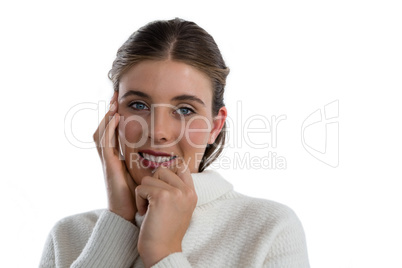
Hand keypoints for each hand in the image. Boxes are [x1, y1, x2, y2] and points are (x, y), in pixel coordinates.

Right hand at [93, 92, 137, 221]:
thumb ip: (148, 163)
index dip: (115, 119)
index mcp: (117, 159)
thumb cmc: (138, 197)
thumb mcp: (144, 175)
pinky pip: (105, 144)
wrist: (128, 214)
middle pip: (103, 130)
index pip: (113, 134)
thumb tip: (163, 153)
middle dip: (108, 112)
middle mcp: (110, 158)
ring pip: (101, 134)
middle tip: (115, 96)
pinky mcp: (109, 166)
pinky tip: (115, 118)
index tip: (122, 104)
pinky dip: (109, 130)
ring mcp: (108, 162)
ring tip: (114, 103)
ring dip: (107, 117)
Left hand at [135, 161, 196, 266]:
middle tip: (153, 201)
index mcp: (192, 193)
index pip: (181, 166)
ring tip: (150, 209)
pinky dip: (139, 201)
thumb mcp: (180, 207)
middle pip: (162, 170)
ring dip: (144, 194)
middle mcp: (186, 191)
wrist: (163, 251)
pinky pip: (141, 188)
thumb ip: (176, 190)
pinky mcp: (161, 197)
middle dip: (152, 183)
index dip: (166, 173)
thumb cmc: (166, 231)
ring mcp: (175, 193)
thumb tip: (161, 170)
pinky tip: (145, 213)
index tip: (160, 187)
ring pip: (148, 179)